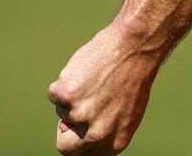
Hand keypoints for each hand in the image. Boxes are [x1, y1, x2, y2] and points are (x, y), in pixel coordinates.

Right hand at [48, 22, 163, 154]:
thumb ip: (105, 127)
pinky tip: (87, 70)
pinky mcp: (66, 95)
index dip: (79, 140)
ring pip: (62, 111)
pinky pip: (55, 93)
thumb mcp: (128, 111)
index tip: (80, 128)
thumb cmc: (134, 75)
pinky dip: (65, 81)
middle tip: (80, 105)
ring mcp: (80, 115)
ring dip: (73, 96)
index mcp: (115, 142)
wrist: (137, 47)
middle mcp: (97, 134)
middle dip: (66, 129)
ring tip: (97, 79)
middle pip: (64, 146)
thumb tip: (72, 131)